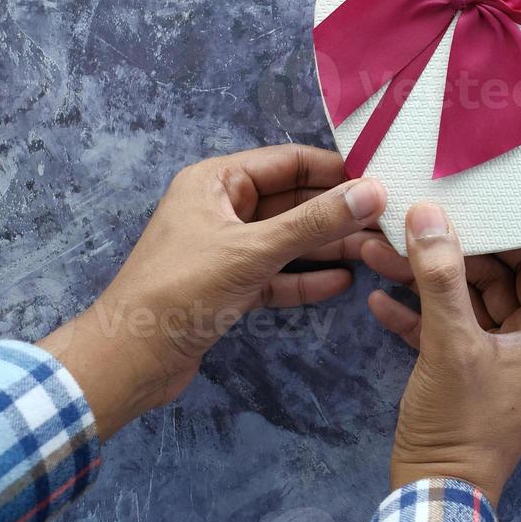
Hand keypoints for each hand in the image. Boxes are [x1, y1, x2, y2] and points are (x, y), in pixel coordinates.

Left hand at [39, 145, 386, 439]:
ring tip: (378, 251)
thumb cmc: (182, 290)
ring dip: (329, 245)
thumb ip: (315, 221)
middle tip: (390, 220)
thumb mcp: (253, 250)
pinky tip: (344, 281)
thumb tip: (374, 191)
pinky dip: (307, 277)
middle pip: (293, 200)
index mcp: (217, 181)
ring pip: (289, 239)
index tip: (383, 180)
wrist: (130, 359)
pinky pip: (279, 273)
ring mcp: (227, 248)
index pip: (289, 161)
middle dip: (339, 211)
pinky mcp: (231, 286)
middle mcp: (222, 208)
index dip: (336, 169)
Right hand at [361, 202, 520, 505]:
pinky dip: (418, 319)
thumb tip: (430, 216)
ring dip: (423, 285)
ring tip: (378, 256)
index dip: (501, 237)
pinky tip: (379, 301)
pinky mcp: (468, 381)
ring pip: (463, 308)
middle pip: (493, 283)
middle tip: (406, 232)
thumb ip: (440, 276)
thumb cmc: (460, 424)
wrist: (435, 496)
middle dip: (445, 258)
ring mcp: (499, 366)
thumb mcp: (449, 342)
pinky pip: (447, 337)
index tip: (464, 212)